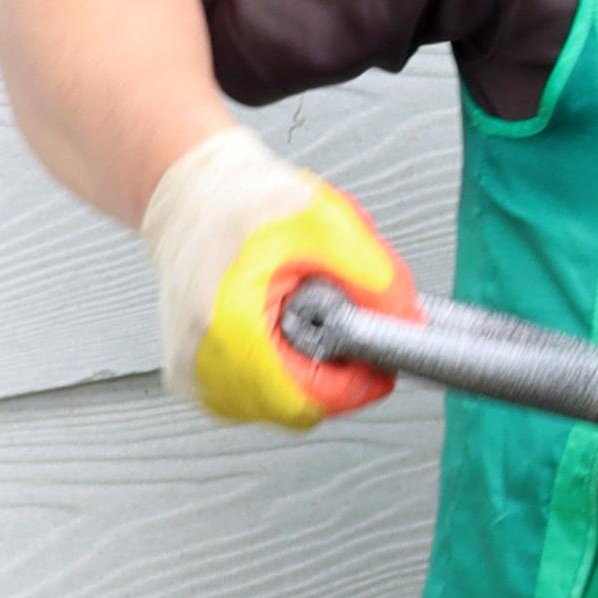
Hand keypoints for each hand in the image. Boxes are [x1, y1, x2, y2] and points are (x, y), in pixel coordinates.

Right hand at [141, 124, 413, 428]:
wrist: (190, 191)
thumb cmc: (241, 200)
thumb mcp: (328, 224)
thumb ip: (375, 278)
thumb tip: (408, 323)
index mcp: (229, 328)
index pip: (306, 401)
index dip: (354, 387)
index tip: (378, 364)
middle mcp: (199, 360)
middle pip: (294, 407)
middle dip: (332, 375)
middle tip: (345, 329)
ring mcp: (190, 371)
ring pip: (274, 405)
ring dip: (305, 373)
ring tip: (307, 321)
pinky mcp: (190, 372)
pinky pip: (251, 395)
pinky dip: (278, 370)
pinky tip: (283, 332)